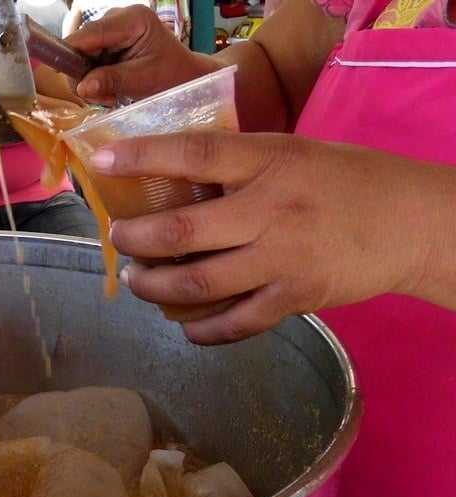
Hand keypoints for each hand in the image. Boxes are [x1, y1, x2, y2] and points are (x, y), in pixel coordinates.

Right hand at [62, 5, 213, 105]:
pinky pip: (88, 60)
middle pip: (82, 45)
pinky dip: (94, 79)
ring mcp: (112, 30)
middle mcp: (118, 18)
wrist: (184, 76)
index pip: (91, 33)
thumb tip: (82, 87)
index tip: (57, 71)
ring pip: (82, 55)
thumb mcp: (143, 79)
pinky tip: (109, 89)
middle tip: (101, 98)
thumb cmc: (171, 75)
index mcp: (133, 20)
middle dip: (85, 74)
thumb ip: (111, 80)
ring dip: (89, 80)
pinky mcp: (107, 42)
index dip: (70, 51)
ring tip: (109, 96)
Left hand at [91, 130, 455, 343]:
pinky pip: (237, 322)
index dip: (143, 157)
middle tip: (119, 238)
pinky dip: (203, 329)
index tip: (102, 160)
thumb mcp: (290, 151)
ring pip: (199, 282)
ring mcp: (283, 258)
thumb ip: (238, 163)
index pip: (195, 154)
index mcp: (269, 161)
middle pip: (183, 231)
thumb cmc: (343, 179)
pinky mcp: (297, 298)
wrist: (411, 222)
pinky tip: (184, 324)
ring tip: (138, 281)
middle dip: (136, 239)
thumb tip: (169, 174)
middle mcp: (271, 209)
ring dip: (156, 286)